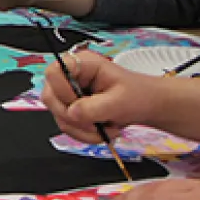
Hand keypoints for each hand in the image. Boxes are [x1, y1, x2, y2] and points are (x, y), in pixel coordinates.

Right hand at [41, 49, 157, 143]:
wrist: (149, 106)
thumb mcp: (120, 101)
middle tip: (96, 125)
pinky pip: (67, 125)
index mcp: (82, 64)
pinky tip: (102, 132)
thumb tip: (71, 113)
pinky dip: (84, 134)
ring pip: (59, 115)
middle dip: (73, 117)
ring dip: (82, 130)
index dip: (62, 91)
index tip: (80, 106)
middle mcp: (71, 77)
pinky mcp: (73, 108)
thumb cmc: (139, 95)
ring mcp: (70, 93)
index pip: (54, 72)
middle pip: (50, 97)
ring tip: (106, 130)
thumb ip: (94, 107)